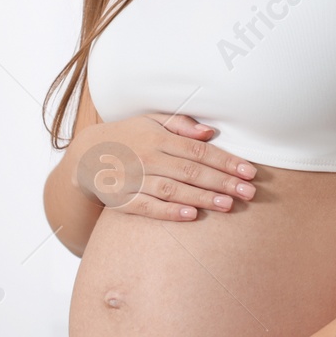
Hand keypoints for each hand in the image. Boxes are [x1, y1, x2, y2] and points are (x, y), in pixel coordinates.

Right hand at [74, 114, 256, 220]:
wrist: (85, 156)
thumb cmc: (128, 136)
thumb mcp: (151, 121)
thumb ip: (181, 125)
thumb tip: (210, 133)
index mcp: (157, 137)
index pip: (199, 151)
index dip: (226, 161)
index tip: (249, 171)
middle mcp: (147, 157)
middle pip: (191, 171)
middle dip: (223, 182)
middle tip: (249, 192)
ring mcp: (134, 179)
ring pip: (173, 189)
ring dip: (202, 197)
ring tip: (228, 205)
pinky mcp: (122, 199)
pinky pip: (148, 207)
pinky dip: (169, 211)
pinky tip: (191, 215)